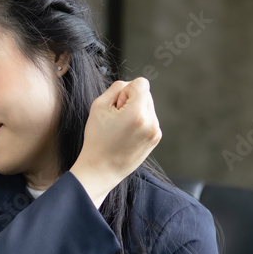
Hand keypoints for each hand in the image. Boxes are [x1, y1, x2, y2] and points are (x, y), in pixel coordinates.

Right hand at [69, 77, 161, 207]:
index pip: (141, 83)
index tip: (117, 106)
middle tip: (116, 119)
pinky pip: (149, 119)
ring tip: (121, 129)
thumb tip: (130, 86)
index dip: (125, 91)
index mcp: (137, 113)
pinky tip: (126, 135)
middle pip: (146, 94)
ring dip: (135, 111)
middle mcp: (151, 121)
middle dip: (131, 101)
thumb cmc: (97, 140)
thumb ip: (116, 88)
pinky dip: (138, 122)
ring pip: (147, 106)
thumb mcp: (98, 107)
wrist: (101, 170)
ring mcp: (155, 131)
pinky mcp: (155, 138)